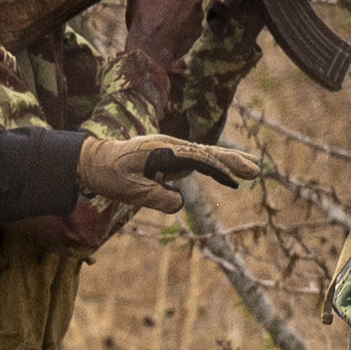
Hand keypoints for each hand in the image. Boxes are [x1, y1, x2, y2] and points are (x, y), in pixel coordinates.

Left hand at [77, 133, 264, 213]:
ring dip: (230, 162)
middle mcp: (170, 147)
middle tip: (256, 169)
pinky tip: (229, 177)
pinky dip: (216, 168)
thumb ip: (155, 197)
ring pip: (207, 155)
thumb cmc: (109, 174)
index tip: (235, 179)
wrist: (93, 161)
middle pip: (207, 152)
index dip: (217, 168)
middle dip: (233, 160)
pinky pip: (198, 162)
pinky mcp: (171, 158)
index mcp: (162, 150)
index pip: (196, 158)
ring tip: (254, 169)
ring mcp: (172, 151)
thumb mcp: (129, 191)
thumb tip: (180, 202)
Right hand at [124, 0, 221, 67]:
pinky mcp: (197, 31)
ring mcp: (198, 16)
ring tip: (160, 22)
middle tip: (160, 9)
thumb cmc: (143, 17)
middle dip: (178, 0)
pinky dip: (181, 28)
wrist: (150, 48)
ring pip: (189, 11)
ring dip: (178, 15)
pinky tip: (167, 32)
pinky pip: (190, 26)